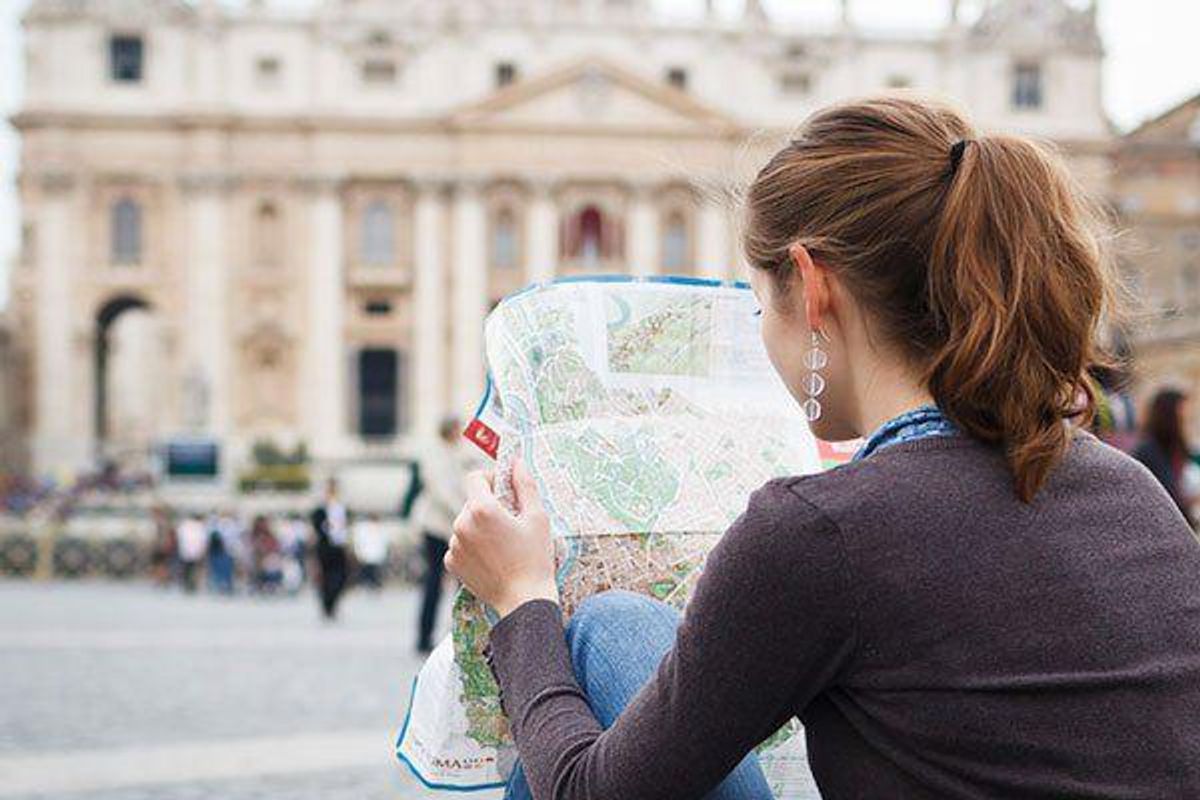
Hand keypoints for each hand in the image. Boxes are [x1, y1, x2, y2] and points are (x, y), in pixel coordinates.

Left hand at [446, 458, 558, 617]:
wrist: (524, 602)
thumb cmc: (535, 559)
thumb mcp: (538, 517)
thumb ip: (525, 485)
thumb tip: (517, 463)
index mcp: (481, 509)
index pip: (475, 477)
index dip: (491, 478)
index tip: (505, 489)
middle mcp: (461, 524)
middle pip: (472, 501)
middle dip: (490, 505)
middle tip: (511, 522)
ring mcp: (454, 545)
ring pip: (466, 523)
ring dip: (481, 527)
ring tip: (503, 545)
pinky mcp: (452, 562)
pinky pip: (461, 544)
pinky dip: (474, 546)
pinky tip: (493, 558)